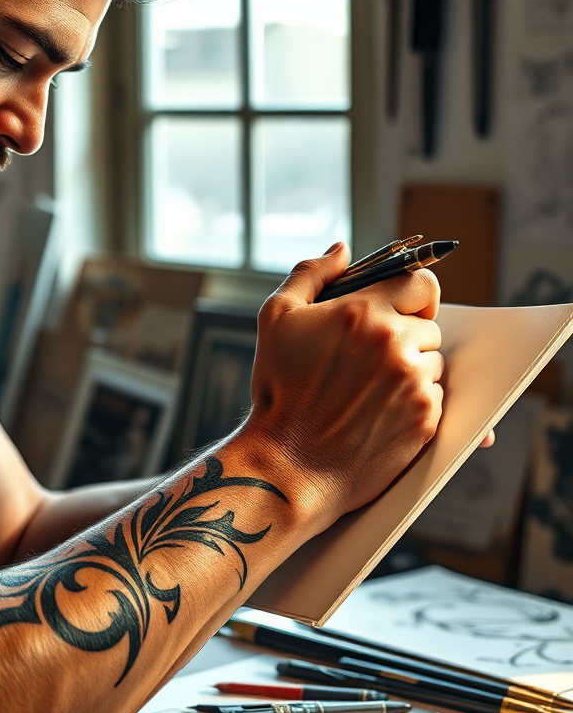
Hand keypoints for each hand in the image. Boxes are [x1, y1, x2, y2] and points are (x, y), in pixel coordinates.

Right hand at [242, 242, 443, 530]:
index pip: (420, 282)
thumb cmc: (277, 389)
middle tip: (371, 359)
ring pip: (434, 362)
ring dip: (413, 370)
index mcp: (362, 311)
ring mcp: (414, 382)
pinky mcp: (426, 419)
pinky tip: (380, 412)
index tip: (399, 308)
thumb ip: (310, 273)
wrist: (288, 463)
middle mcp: (394, 343)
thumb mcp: (276, 319)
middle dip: (407, 336)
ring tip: (370, 389)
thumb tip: (342, 249)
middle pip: (429, 325)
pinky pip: (437, 397)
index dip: (412, 294)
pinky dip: (416, 402)